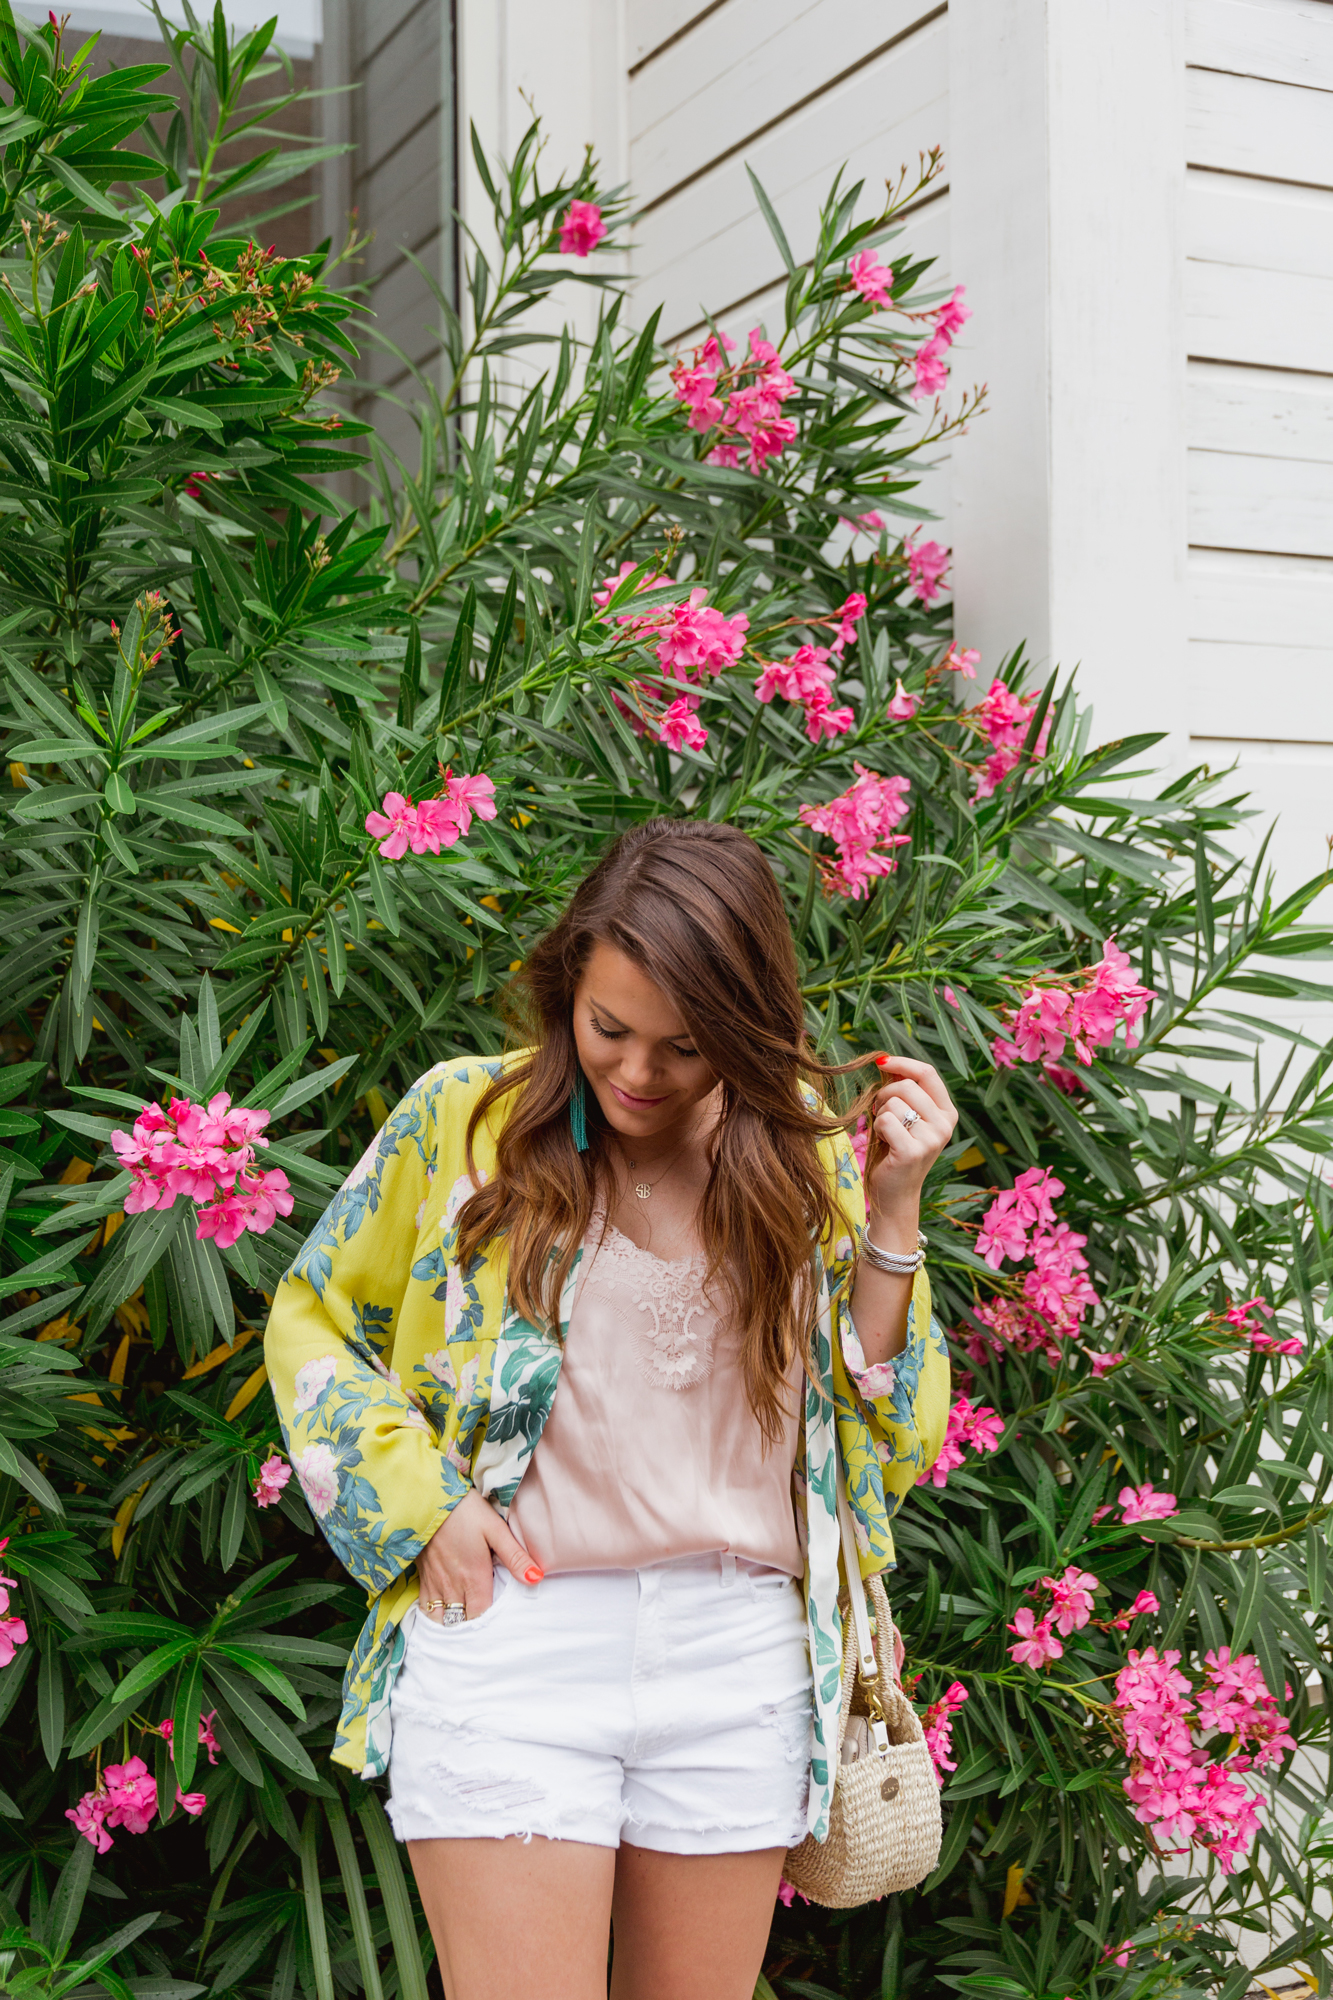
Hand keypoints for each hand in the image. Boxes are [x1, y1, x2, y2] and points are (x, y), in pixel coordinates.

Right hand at [415, 1488, 542, 1621]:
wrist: (428, 1498)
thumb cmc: (465, 1511)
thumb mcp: (495, 1529)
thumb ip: (515, 1557)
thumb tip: (537, 1579)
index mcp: (474, 1578)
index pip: (481, 1618)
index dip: (490, 1628)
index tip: (500, 1630)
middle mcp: (453, 1586)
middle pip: (462, 1623)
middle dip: (473, 1630)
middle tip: (485, 1633)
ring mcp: (435, 1583)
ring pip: (442, 1620)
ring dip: (453, 1626)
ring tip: (465, 1627)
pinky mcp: (422, 1577)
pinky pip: (425, 1608)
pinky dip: (435, 1617)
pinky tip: (444, 1616)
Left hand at [863, 1054, 958, 1240]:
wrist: (895, 1193)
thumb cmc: (895, 1150)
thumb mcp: (904, 1116)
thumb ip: (901, 1090)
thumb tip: (886, 1061)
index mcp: (947, 1112)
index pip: (927, 1073)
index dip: (902, 1063)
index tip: (881, 1062)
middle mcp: (945, 1124)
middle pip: (906, 1086)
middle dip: (884, 1095)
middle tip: (879, 1113)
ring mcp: (932, 1138)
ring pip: (893, 1103)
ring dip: (880, 1115)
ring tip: (886, 1133)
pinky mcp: (913, 1151)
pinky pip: (885, 1120)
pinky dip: (876, 1129)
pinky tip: (883, 1144)